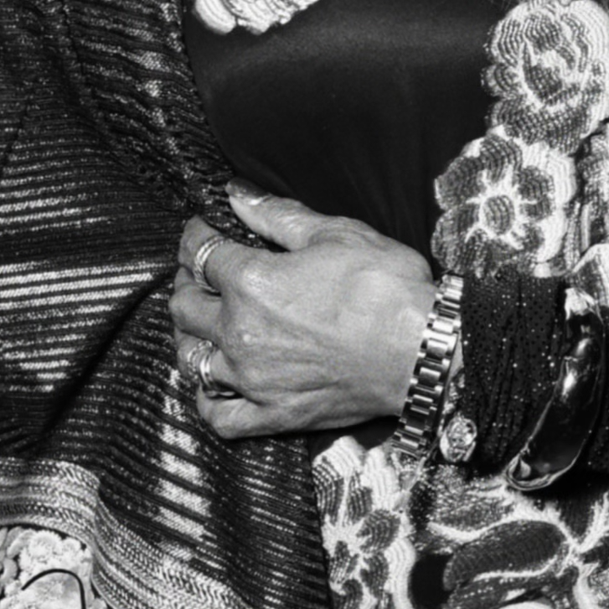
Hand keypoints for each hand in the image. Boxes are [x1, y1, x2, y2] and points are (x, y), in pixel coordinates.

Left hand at [171, 189, 436, 438]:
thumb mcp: (336, 233)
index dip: (195, 237)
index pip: (200, 254)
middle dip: (185, 283)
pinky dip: (205, 398)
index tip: (202, 232)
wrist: (424, 352)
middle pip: (184, 306)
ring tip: (202, 324)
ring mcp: (252, 379)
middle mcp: (240, 332)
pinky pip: (217, 415)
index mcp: (251, 282)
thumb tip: (236, 194)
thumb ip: (277, 215)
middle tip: (199, 274)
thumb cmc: (386, 288)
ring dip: (188, 336)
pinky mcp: (272, 415)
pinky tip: (213, 382)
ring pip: (191, 358)